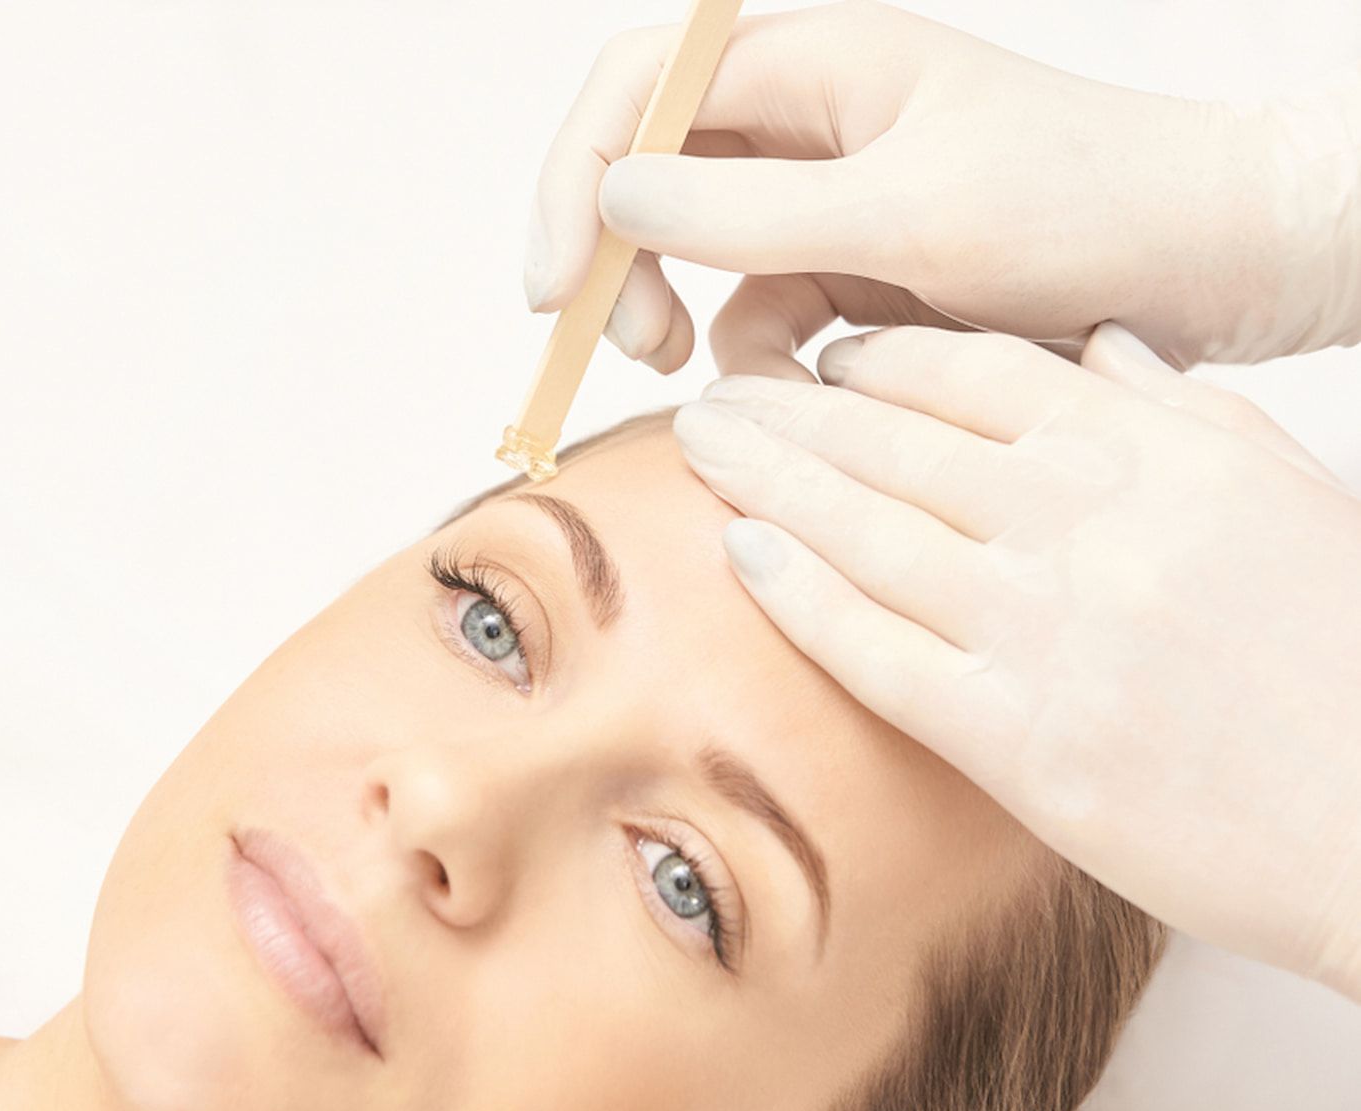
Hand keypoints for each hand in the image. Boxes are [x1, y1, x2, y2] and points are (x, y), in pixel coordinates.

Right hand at [525, 2, 1360, 371]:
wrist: (1212, 262)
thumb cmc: (1089, 208)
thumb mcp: (911, 213)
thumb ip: (751, 210)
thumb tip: (612, 198)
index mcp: (818, 62)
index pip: (642, 90)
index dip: (574, 179)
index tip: (555, 286)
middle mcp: (808, 121)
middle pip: (649, 175)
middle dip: (623, 263)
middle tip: (633, 346)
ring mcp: (827, 199)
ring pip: (695, 258)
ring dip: (691, 322)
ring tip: (728, 383)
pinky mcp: (852, 270)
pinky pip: (759, 314)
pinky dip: (762, 361)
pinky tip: (802, 391)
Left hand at [670, 322, 1360, 1000]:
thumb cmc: (1348, 652)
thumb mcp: (1284, 492)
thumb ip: (1179, 410)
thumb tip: (1096, 345)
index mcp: (1153, 455)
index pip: (978, 375)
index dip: (879, 359)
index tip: (820, 358)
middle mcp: (1088, 526)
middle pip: (897, 443)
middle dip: (788, 410)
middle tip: (712, 393)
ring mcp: (1047, 632)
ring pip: (868, 531)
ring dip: (767, 481)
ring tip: (697, 447)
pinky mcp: (1021, 742)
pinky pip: (878, 652)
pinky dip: (799, 596)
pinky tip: (740, 553)